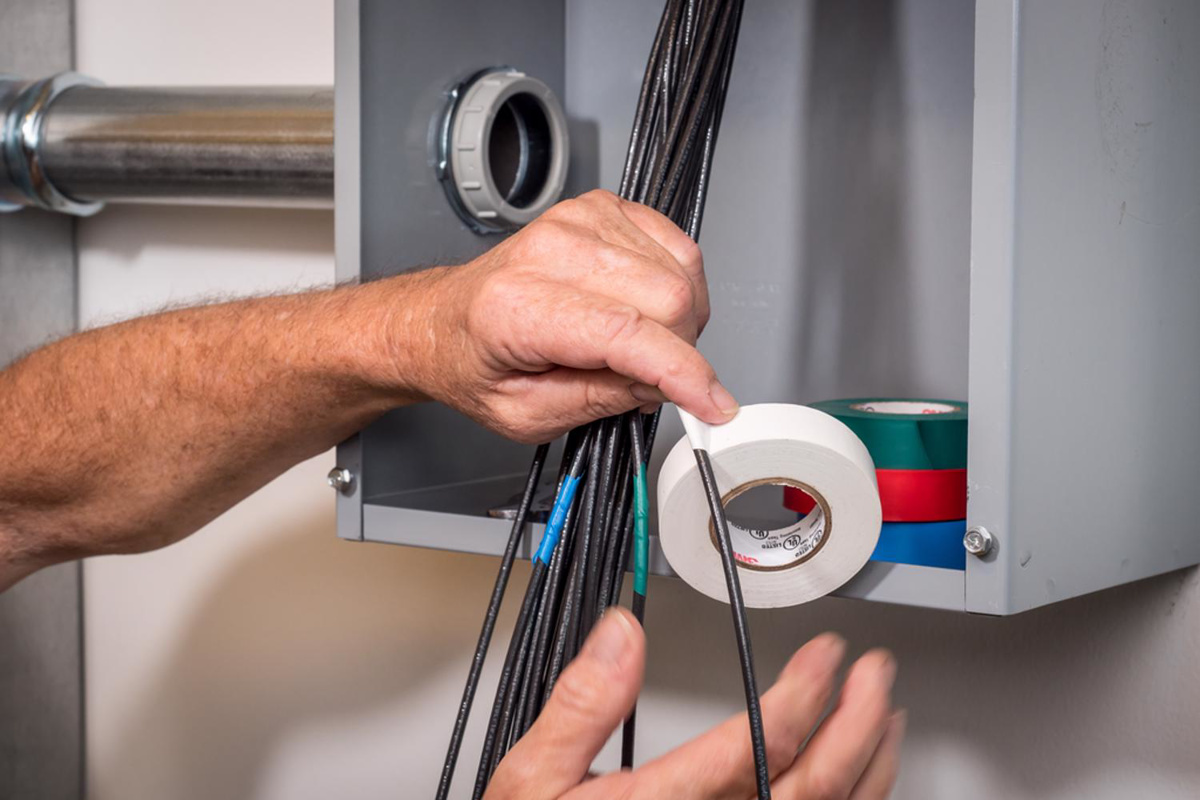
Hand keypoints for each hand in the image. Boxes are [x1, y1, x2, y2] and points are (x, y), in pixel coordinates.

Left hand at [393, 189, 736, 442]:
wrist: (442, 321)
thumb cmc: (476, 364)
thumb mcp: (526, 416)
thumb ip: (601, 401)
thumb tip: (664, 386)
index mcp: (519, 308)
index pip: (627, 333)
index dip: (684, 373)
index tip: (715, 404)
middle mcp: (549, 251)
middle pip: (667, 298)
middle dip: (681, 351)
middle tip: (652, 380)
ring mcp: (577, 221)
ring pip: (680, 272)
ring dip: (681, 321)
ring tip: (640, 345)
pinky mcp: (600, 208)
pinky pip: (676, 245)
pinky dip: (679, 285)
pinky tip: (647, 309)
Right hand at [486, 609, 903, 799]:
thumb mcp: (533, 780)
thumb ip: (581, 704)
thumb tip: (622, 635)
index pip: (761, 745)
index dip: (805, 691)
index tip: (825, 653)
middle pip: (815, 786)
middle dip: (857, 721)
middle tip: (876, 673)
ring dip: (869, 767)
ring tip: (886, 718)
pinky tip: (858, 783)